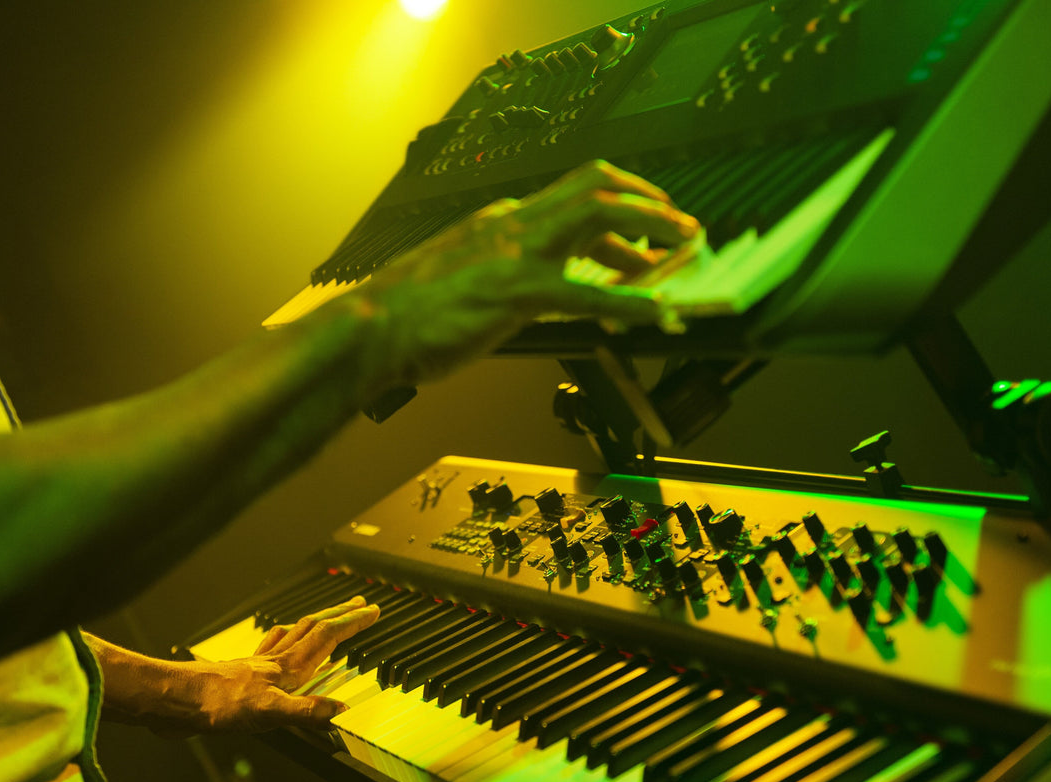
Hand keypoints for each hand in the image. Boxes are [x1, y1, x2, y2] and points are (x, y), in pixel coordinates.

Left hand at [191, 596, 379, 730]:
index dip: (353, 622)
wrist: (176, 701)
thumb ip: (306, 712)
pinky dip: (284, 643)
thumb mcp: (268, 714)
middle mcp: (276, 661)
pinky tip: (279, 649)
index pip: (328, 636)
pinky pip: (271, 651)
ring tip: (329, 618)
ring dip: (316, 623)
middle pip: (314, 628)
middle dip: (341, 615)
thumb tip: (340, 711)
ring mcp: (258, 666)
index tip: (373, 610)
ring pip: (295, 635)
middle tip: (360, 604)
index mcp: (288, 668)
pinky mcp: (242, 676)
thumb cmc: (216, 705)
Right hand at [345, 160, 700, 382]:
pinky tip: (658, 314)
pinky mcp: (516, 292)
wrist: (367, 329)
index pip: (569, 196)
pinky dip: (633, 303)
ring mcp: (515, 254)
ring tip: (684, 248)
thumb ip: (499, 274)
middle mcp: (511, 224)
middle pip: (595, 184)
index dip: (617, 205)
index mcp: (498, 222)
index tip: (642, 225)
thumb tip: (531, 290)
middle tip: (680, 223)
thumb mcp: (460, 278)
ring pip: (599, 215)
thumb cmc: (406, 314)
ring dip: (652, 227)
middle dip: (647, 199)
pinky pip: (589, 293)